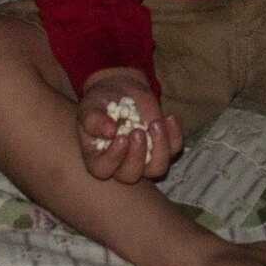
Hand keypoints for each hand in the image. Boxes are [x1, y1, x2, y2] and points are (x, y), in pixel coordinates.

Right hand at [78, 68, 182, 182]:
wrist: (119, 90)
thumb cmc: (99, 102)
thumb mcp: (90, 106)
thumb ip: (94, 119)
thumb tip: (109, 131)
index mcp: (97, 157)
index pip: (102, 169)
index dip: (113, 158)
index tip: (121, 138)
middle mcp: (121, 163)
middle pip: (131, 175)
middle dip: (137, 156)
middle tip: (138, 132)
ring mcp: (145, 158)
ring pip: (157, 168)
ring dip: (160, 148)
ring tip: (156, 123)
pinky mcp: (162, 147)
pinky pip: (174, 149)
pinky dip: (175, 135)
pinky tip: (169, 117)